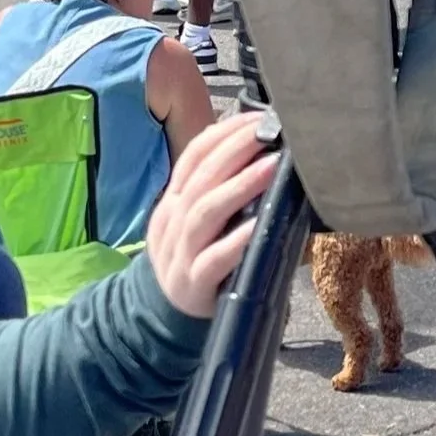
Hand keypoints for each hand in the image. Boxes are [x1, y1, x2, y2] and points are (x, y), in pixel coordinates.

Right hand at [144, 111, 280, 319]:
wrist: (163, 318)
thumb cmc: (197, 258)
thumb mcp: (200, 222)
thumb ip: (223, 192)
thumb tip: (269, 155)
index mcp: (174, 199)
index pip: (195, 154)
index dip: (225, 132)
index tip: (257, 116)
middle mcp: (173, 221)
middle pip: (201, 177)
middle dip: (236, 149)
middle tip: (269, 131)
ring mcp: (180, 253)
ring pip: (205, 213)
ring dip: (240, 186)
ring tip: (271, 167)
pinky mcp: (194, 284)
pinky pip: (214, 260)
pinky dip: (236, 241)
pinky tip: (258, 226)